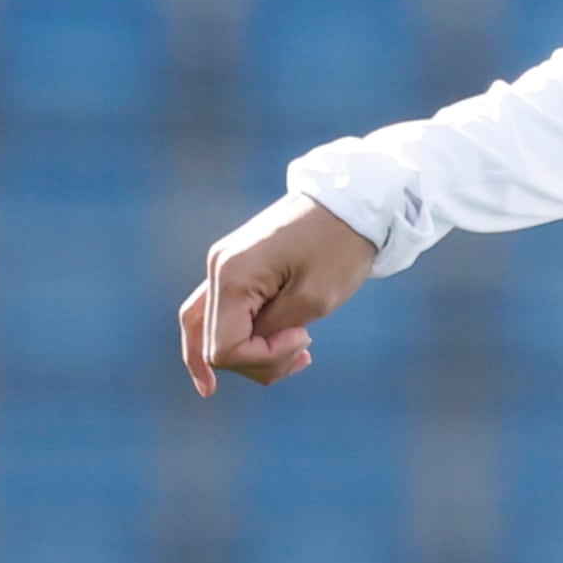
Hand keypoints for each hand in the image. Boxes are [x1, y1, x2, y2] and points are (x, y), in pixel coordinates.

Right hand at [180, 194, 381, 392]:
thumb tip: (246, 348)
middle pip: (213, 346)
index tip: (304, 337)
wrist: (351, 200)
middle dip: (259, 361)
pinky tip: (264, 355)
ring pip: (211, 334)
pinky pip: (223, 315)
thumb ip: (273, 331)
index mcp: (232, 276)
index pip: (223, 349)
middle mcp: (218, 269)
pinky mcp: (237, 267)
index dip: (263, 359)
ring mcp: (224, 266)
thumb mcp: (313, 300)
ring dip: (253, 355)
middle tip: (305, 353)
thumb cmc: (338, 246)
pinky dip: (242, 338)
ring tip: (300, 353)